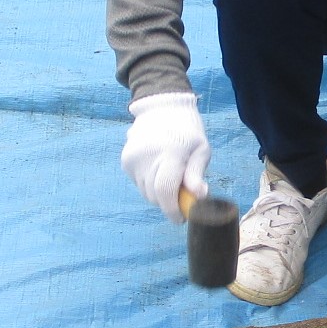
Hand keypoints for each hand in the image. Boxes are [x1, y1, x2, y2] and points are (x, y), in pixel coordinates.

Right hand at [121, 92, 209, 222]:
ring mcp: (133, 159)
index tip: (181, 218)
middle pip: (155, 195)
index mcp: (169, 153)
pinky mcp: (125, 161)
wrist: (161, 109)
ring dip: (158, 193)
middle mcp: (147, 157)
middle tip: (181, 196)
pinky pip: (138, 183)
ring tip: (169, 177)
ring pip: (145, 192)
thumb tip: (199, 196)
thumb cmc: (187, 131)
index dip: (172, 209)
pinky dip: (149, 183)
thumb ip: (196, 174)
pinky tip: (157, 169)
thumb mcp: (201, 150)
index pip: (165, 191)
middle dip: (168, 202)